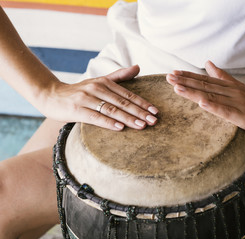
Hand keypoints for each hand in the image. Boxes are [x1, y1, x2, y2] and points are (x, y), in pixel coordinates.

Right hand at [40, 65, 157, 130]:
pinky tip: (120, 127)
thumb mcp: (99, 81)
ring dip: (128, 118)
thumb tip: (138, 67)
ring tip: (142, 126)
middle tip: (154, 121)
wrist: (51, 95)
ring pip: (111, 109)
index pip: (128, 94)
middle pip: (122, 102)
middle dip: (140, 112)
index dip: (142, 103)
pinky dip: (108, 122)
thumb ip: (119, 76)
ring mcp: (86, 98)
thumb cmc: (79, 91)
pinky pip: (95, 117)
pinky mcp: (76, 109)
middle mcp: (97, 88)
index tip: (155, 111)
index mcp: (104, 82)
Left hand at [166, 61, 244, 137]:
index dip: (188, 76)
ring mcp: (237, 103)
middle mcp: (230, 92)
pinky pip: (226, 111)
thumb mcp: (239, 88)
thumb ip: (223, 77)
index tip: (173, 73)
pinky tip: (202, 103)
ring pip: (212, 97)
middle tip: (168, 77)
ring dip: (193, 92)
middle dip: (185, 82)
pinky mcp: (243, 116)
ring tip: (177, 88)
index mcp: (228, 87)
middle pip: (205, 86)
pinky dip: (214, 107)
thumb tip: (208, 64)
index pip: (205, 80)